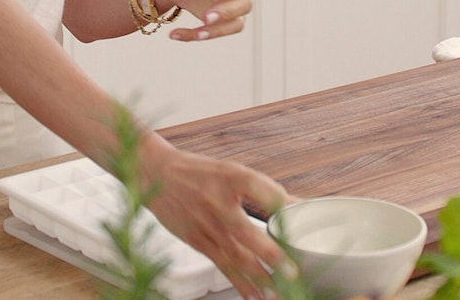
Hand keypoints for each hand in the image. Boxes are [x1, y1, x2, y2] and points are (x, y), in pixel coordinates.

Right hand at [141, 140, 289, 298]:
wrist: (156, 174)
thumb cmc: (199, 172)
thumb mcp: (232, 171)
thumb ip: (263, 190)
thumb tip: (297, 206)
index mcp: (231, 177)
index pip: (262, 189)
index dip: (283, 204)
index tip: (303, 215)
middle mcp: (218, 202)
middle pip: (248, 232)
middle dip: (271, 255)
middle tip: (292, 273)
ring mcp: (206, 225)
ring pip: (235, 256)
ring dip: (258, 278)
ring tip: (278, 294)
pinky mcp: (197, 241)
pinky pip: (222, 265)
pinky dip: (239, 282)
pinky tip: (254, 296)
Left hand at [159, 0, 253, 41]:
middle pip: (245, 5)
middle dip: (227, 13)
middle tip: (207, 16)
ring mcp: (231, 7)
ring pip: (235, 24)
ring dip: (217, 30)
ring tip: (197, 33)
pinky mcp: (219, 22)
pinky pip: (214, 33)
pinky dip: (195, 36)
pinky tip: (175, 34)